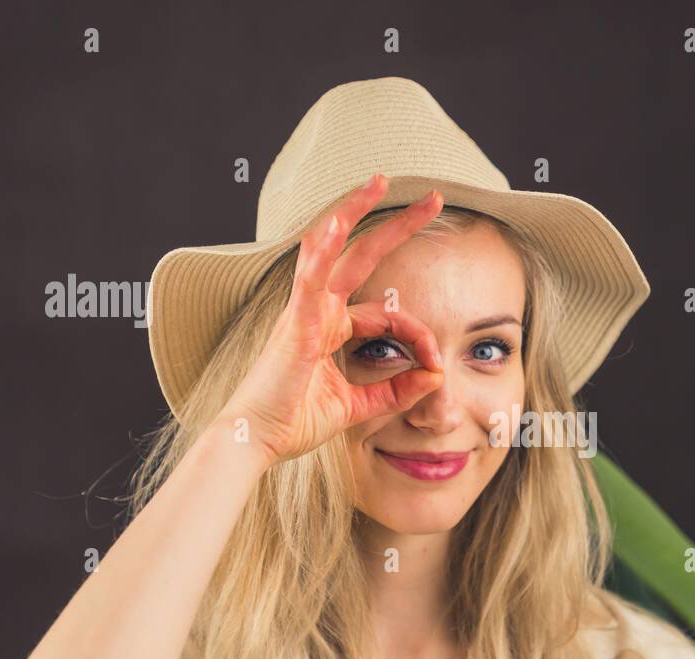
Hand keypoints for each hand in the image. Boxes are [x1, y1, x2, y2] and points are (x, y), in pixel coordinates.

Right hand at [215, 173, 445, 465]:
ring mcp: (304, 312)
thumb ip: (394, 391)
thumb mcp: (357, 406)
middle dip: (397, 225)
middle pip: (361, 255)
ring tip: (379, 181)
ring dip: (354, 212)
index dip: (420, 337)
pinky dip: (320, 250)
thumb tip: (436, 376)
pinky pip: (309, 280)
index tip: (437, 366)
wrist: (256, 441)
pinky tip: (333, 223)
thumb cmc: (294, 422)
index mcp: (330, 328)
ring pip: (331, 250)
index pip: (390, 315)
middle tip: (434, 198)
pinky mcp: (294, 325)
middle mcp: (317, 311)